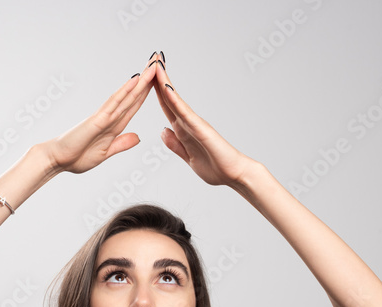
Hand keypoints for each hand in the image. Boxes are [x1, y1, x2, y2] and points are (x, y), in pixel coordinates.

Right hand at [42, 56, 157, 174]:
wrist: (57, 160)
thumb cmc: (76, 157)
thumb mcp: (105, 153)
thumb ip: (121, 144)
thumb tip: (138, 137)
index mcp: (115, 126)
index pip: (134, 105)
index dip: (147, 91)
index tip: (158, 78)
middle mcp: (111, 117)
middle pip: (133, 95)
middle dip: (148, 79)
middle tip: (159, 60)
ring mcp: (104, 116)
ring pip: (127, 95)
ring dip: (141, 80)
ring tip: (154, 64)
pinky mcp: (97, 120)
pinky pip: (114, 103)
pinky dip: (125, 91)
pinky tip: (136, 80)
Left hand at [151, 54, 259, 187]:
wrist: (235, 176)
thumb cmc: (216, 168)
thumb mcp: (188, 158)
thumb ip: (175, 145)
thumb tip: (163, 131)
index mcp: (183, 130)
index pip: (166, 105)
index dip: (155, 90)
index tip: (146, 74)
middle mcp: (188, 122)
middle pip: (169, 96)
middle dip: (159, 77)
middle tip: (152, 56)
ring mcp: (195, 123)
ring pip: (175, 99)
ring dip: (165, 81)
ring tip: (157, 63)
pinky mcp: (201, 129)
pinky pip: (185, 112)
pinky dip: (175, 100)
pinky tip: (166, 88)